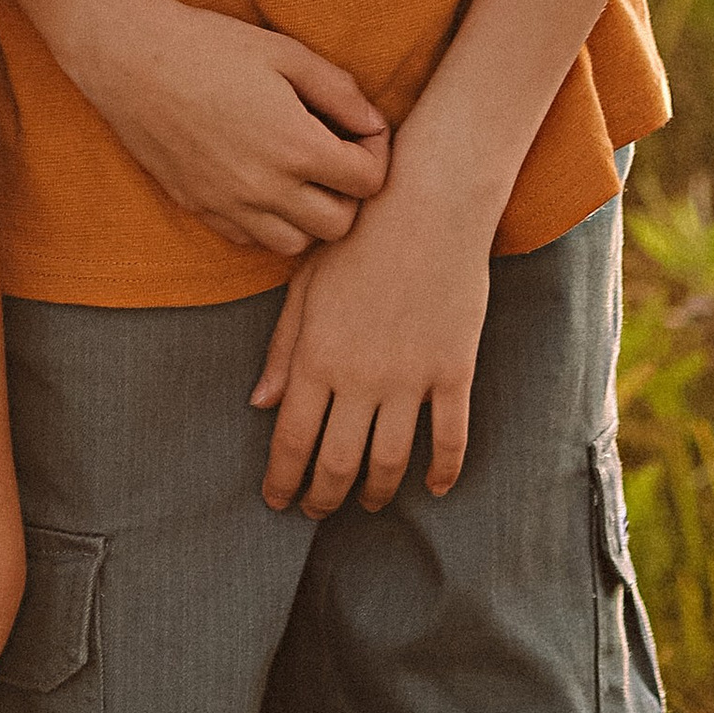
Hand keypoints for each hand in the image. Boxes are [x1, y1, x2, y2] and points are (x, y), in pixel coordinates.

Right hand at [72, 0, 390, 256]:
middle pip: (340, 224)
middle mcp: (267, 189)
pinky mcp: (201, 209)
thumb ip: (340, 92)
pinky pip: (251, 238)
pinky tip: (259, 181)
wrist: (130, 59)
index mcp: (296, 147)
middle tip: (334, 153)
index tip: (359, 129)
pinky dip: (266, 221)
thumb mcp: (285, 53)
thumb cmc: (210, 46)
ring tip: (298, 173)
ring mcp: (231, 205)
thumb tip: (374, 123)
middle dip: (348, 191)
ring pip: (296, 243)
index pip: (369, 181)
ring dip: (308, 215)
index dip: (376, 152)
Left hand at [250, 184, 492, 518]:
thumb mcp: (306, 284)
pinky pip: (450, 438)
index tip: (277, 501)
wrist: (428, 202)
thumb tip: (261, 403)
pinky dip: (442, 471)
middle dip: (322, 497)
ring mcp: (410, 378)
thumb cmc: (359, 235)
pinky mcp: (453, 370)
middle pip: (338, 463)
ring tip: (364, 501)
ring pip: (390, 461)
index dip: (282, 480)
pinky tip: (432, 487)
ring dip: (374, 491)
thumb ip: (284, 348)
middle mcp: (361, 377)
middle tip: (315, 510)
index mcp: (317, 356)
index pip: (292, 440)